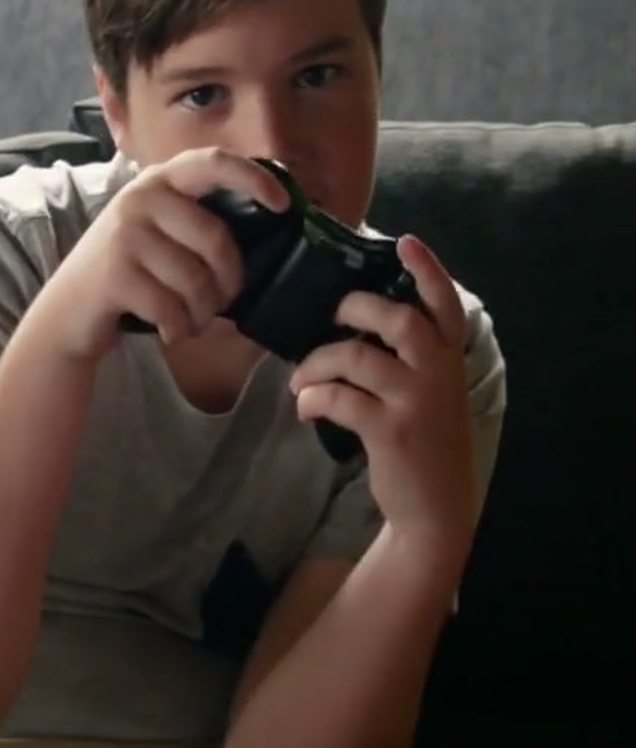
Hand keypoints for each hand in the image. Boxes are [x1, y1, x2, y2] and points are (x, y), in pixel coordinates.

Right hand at [36, 148, 291, 359]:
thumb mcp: (159, 231)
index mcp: (158, 180)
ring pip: (196, 280)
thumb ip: (198, 220)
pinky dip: (179, 328)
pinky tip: (170, 331)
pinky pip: (172, 308)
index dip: (253, 178)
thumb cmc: (128, 272)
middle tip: (222, 302)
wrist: (68, 310)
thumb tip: (273, 224)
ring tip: (192, 321)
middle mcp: (139, 198)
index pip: (213, 162)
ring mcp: (123, 234)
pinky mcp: (114, 274)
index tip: (283, 205)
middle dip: (229, 281)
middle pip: (215, 239)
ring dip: (203, 313)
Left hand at [288, 236, 476, 540]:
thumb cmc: (420, 438)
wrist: (435, 506)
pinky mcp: (392, 431)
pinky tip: (306, 409)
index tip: (403, 241)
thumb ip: (403, 355)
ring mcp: (417, 401)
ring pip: (357, 357)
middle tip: (328, 318)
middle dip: (354, 309)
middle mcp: (439, 373)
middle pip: (398, 319)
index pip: (445, 304)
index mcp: (448, 359)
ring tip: (299, 381)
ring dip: (317, 363)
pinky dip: (313, 399)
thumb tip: (345, 319)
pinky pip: (339, 398)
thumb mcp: (427, 391)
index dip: (427, 270)